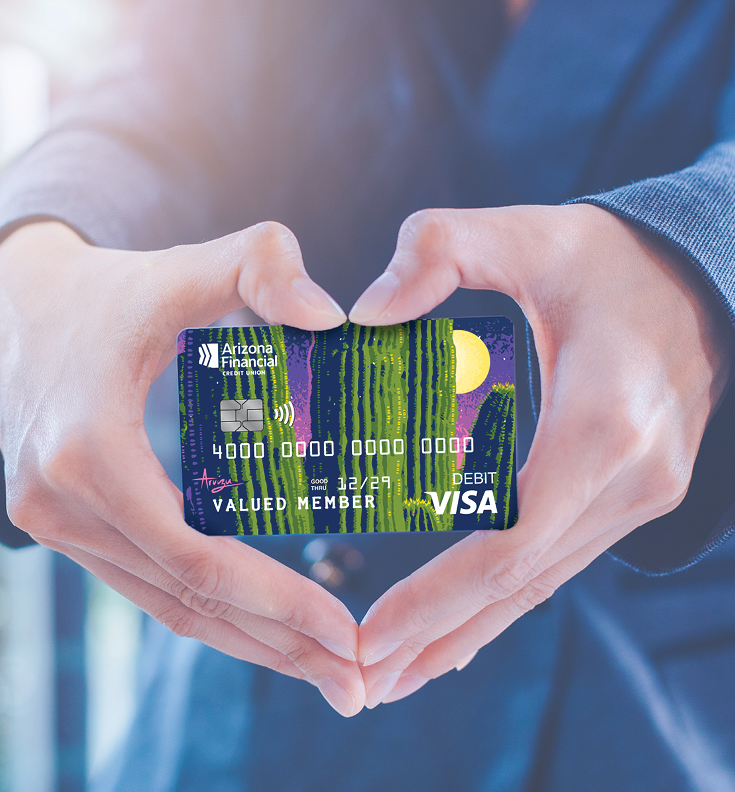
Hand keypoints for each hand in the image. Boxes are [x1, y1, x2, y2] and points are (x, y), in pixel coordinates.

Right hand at [0, 221, 364, 715]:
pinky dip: (207, 611)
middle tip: (355, 685)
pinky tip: (261, 626)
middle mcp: (61, 504)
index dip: (278, 602)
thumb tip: (332, 319)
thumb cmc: (112, 291)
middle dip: (277, 646)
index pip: (196, 558)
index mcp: (89, 452)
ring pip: (165, 605)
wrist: (19, 310)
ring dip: (247, 642)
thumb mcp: (186, 267)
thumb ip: (261, 265)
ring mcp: (57, 523)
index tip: (348, 631)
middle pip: (186, 601)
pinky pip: (148, 583)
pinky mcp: (68, 524)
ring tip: (321, 668)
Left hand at [349, 204, 732, 706]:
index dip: (437, 598)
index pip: (511, 544)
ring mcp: (637, 499)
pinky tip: (458, 635)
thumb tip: (363, 316)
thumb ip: (438, 251)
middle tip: (359, 684)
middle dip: (436, 638)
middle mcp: (630, 482)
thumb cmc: (607, 260)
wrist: (696, 280)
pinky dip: (501, 605)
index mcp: (603, 426)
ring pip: (539, 589)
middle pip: (520, 587)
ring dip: (465, 635)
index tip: (370, 635)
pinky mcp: (627, 498)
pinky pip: (555, 566)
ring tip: (394, 677)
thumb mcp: (523, 232)